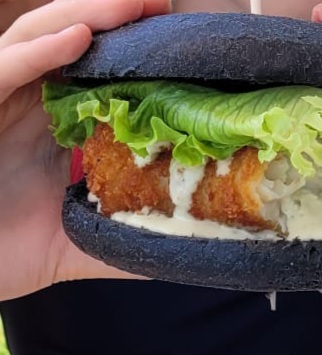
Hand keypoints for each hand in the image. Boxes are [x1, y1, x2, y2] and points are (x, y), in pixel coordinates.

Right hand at [0, 0, 170, 300]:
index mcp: (55, 128)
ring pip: (39, 42)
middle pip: (73, 46)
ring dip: (86, 17)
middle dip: (116, 20)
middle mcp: (27, 104)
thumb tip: (184, 245)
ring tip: (135, 5)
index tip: (182, 46)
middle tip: (163, 5)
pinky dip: (37, 52)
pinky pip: (2, 69)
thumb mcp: (73, 244)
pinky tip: (78, 37)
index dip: (135, 57)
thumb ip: (122, 239)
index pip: (98, 78)